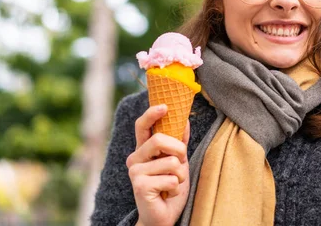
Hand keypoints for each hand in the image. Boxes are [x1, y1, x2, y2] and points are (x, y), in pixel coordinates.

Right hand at [126, 105, 190, 225]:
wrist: (163, 216)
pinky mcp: (140, 186)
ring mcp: (135, 172)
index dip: (151, 114)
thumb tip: (185, 121)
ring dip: (180, 174)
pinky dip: (176, 187)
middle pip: (159, 139)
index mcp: (143, 150)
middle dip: (178, 149)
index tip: (165, 106)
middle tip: (181, 162)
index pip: (142, 126)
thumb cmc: (170, 188)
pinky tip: (167, 194)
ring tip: (172, 184)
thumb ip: (179, 143)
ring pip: (170, 162)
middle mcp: (135, 159)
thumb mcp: (178, 162)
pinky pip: (171, 178)